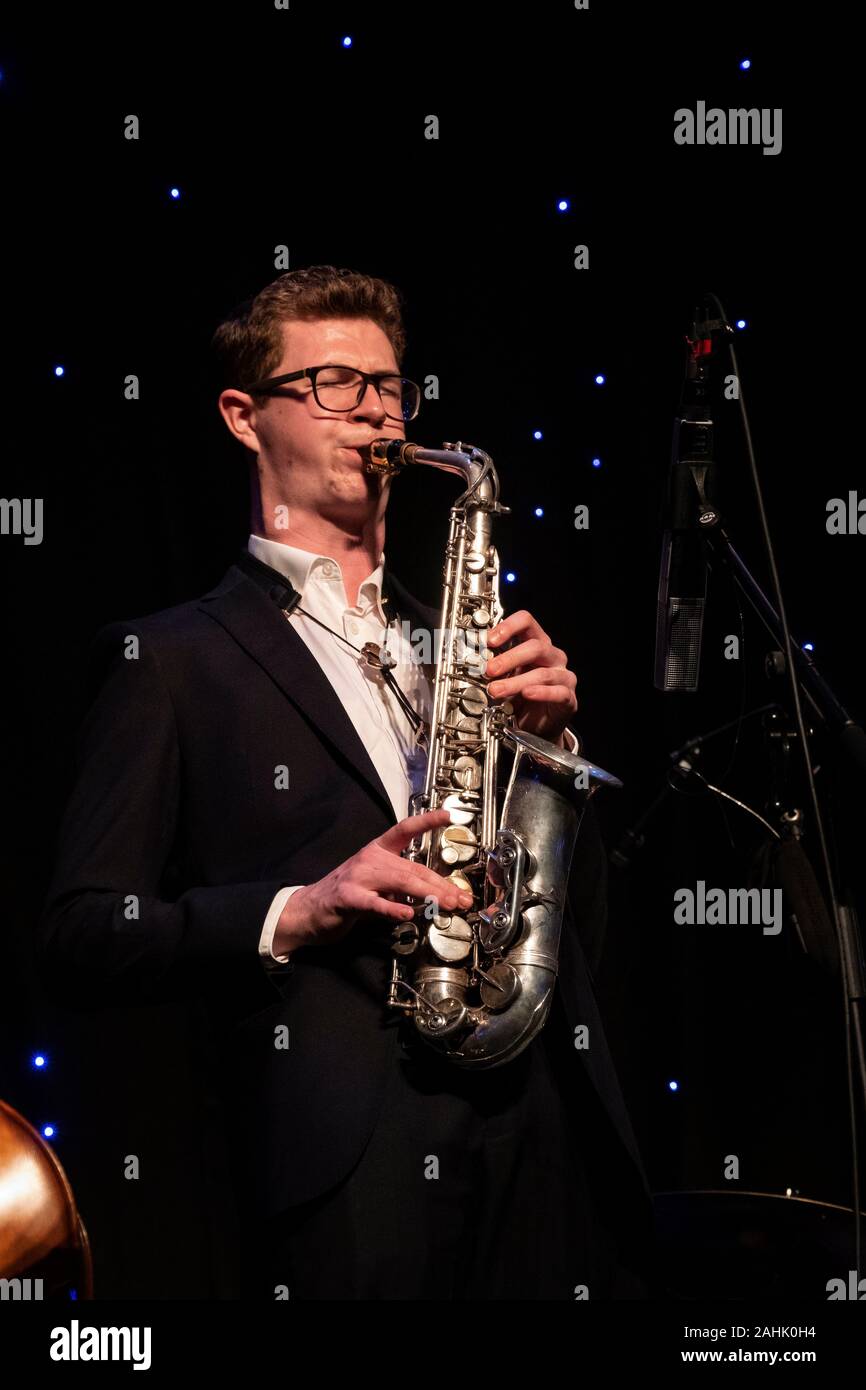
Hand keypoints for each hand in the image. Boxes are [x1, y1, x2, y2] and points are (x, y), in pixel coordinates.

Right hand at [273, 809, 473, 955]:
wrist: (309, 909)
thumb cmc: (346, 896)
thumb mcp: (377, 885)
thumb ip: (400, 887)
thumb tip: (430, 894)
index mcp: (377, 851)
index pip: (404, 830)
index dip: (426, 821)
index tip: (448, 815)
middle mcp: (370, 858)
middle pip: (413, 868)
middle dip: (441, 884)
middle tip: (461, 898)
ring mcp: (358, 877)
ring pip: (400, 882)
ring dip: (427, 894)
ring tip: (446, 903)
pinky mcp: (348, 898)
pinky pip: (375, 903)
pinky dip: (393, 909)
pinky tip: (408, 914)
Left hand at [484, 609, 577, 743]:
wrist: (534, 727)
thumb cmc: (520, 697)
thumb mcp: (504, 677)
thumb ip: (494, 666)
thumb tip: (474, 660)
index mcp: (537, 643)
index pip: (527, 622)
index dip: (508, 627)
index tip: (489, 640)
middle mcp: (553, 656)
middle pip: (536, 647)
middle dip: (509, 658)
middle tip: (488, 670)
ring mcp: (563, 676)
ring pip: (542, 673)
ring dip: (515, 682)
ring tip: (496, 690)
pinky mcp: (568, 697)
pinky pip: (557, 692)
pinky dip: (541, 693)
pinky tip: (526, 694)